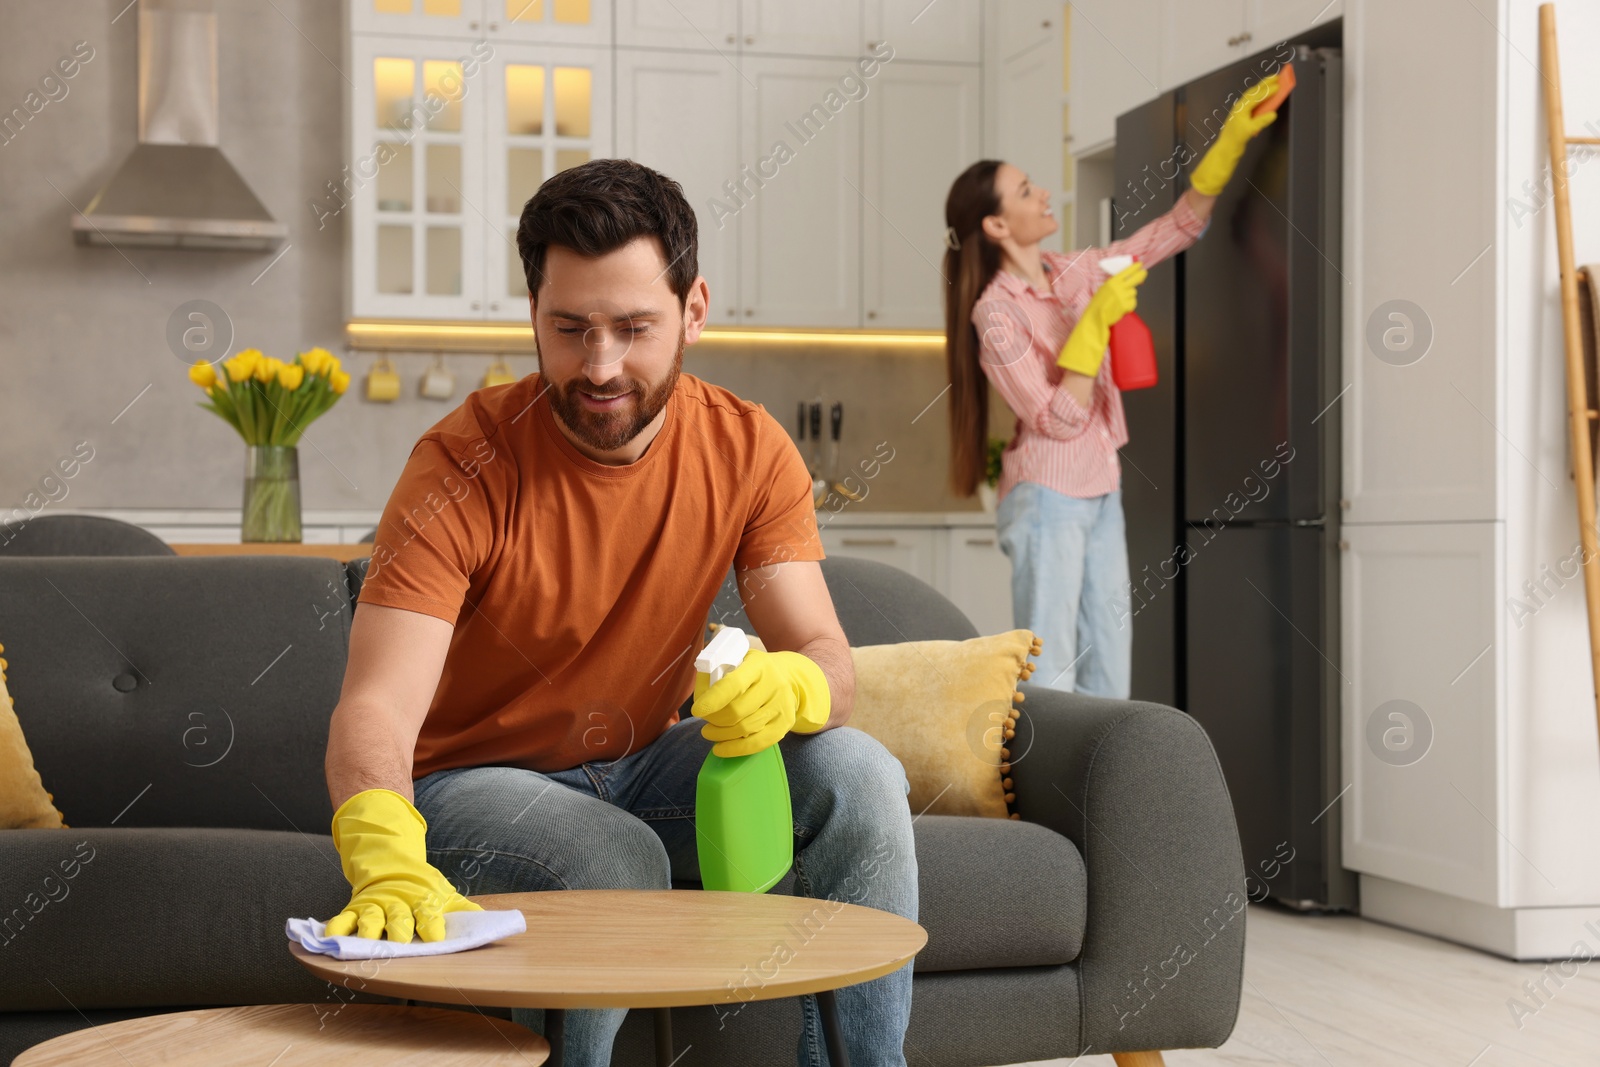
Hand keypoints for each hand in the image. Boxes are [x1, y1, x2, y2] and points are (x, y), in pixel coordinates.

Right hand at [324, 788, 482, 941]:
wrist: (391, 866)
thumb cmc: (421, 889)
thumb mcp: (443, 895)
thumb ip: (462, 909)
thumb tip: (485, 920)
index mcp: (421, 900)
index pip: (428, 912)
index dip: (432, 923)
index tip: (435, 937)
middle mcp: (397, 904)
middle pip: (399, 917)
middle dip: (400, 928)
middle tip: (400, 941)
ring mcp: (374, 906)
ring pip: (371, 918)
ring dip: (369, 929)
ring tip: (368, 941)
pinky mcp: (354, 909)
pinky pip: (343, 919)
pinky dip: (336, 928)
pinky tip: (331, 938)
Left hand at [692, 649, 829, 756]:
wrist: (789, 678)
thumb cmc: (754, 672)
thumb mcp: (737, 661)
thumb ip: (716, 673)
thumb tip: (700, 696)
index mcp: (758, 665)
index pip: (734, 684)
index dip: (713, 699)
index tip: (697, 710)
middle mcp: (774, 684)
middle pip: (737, 711)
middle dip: (714, 720)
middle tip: (704, 720)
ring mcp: (781, 705)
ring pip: (745, 728)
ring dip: (721, 734)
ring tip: (709, 732)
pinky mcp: (785, 724)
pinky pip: (758, 743)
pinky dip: (736, 749)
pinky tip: (720, 748)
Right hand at [1057, 261, 1146, 377]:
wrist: (1095, 318)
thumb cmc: (1097, 305)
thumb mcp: (1103, 290)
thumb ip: (1114, 284)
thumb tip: (1126, 279)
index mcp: (1112, 282)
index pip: (1126, 271)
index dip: (1134, 267)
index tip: (1139, 264)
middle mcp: (1118, 287)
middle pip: (1135, 278)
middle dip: (1141, 275)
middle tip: (1143, 273)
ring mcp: (1123, 296)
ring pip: (1133, 293)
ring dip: (1130, 296)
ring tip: (1120, 301)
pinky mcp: (1126, 305)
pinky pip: (1133, 303)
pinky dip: (1130, 305)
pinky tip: (1122, 307)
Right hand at [1189, 72, 1281, 195]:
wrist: (1223, 154)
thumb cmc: (1235, 139)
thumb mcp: (1247, 123)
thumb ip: (1256, 114)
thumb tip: (1270, 106)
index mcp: (1238, 109)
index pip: (1251, 93)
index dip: (1262, 84)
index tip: (1273, 77)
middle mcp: (1237, 112)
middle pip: (1251, 94)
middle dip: (1264, 85)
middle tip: (1277, 78)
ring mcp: (1238, 121)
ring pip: (1251, 104)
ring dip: (1264, 95)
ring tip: (1276, 89)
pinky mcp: (1242, 132)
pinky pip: (1255, 124)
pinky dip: (1264, 119)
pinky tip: (1273, 116)